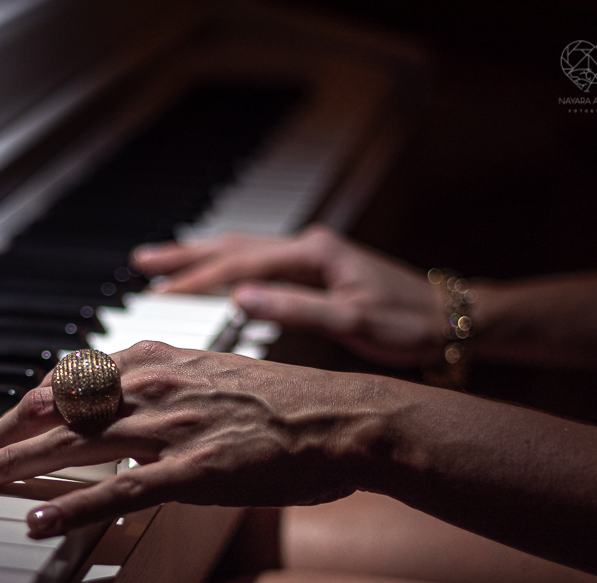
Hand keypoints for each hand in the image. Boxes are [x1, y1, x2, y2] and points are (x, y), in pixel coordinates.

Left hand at [0, 342, 390, 535]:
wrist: (346, 416)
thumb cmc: (286, 402)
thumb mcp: (213, 375)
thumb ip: (161, 385)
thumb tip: (120, 402)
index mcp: (159, 360)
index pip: (71, 380)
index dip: (24, 407)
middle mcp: (157, 386)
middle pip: (60, 410)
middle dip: (4, 437)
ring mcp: (174, 427)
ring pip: (77, 444)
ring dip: (17, 465)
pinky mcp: (197, 469)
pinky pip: (122, 490)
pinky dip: (73, 505)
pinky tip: (37, 522)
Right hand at [131, 226, 446, 366]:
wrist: (453, 319)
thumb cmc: (411, 323)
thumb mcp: (352, 323)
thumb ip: (295, 310)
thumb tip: (239, 300)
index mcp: (315, 255)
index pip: (241, 265)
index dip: (197, 280)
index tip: (159, 293)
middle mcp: (310, 247)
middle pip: (235, 246)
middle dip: (187, 255)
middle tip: (143, 261)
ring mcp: (313, 256)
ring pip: (245, 250)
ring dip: (203, 256)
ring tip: (163, 263)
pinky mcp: (317, 270)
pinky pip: (260, 262)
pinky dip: (228, 266)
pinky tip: (214, 275)